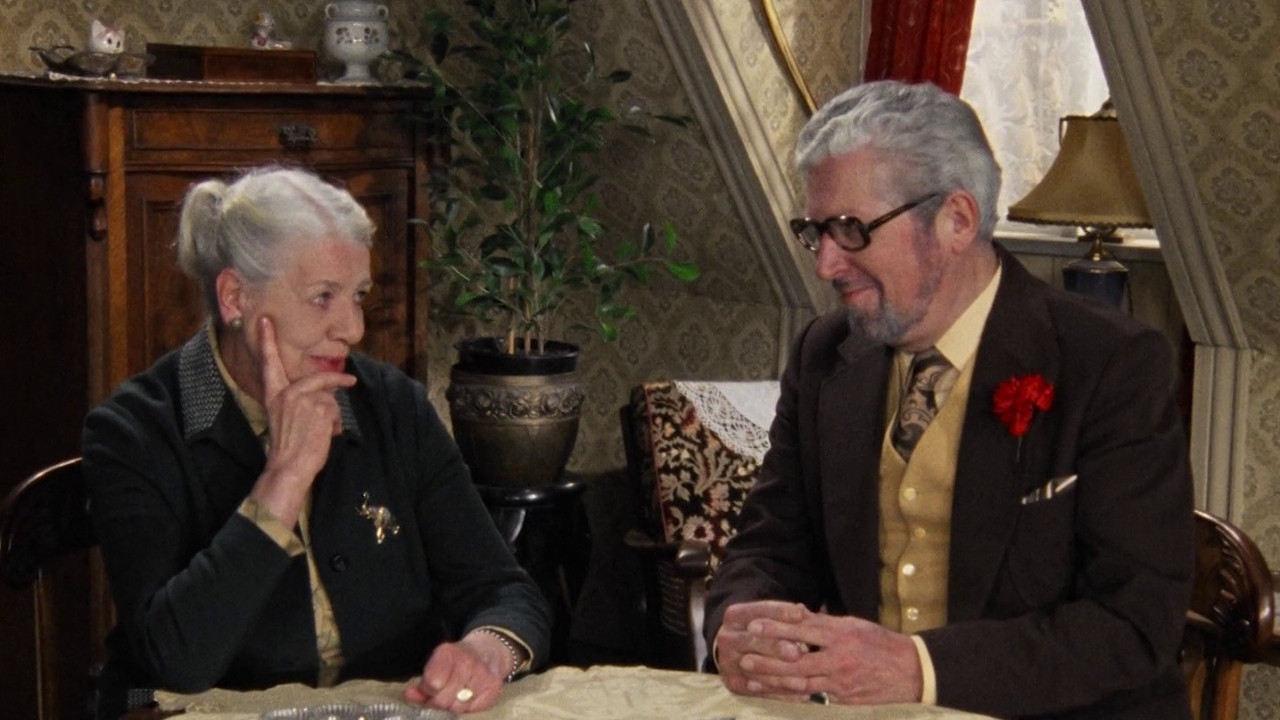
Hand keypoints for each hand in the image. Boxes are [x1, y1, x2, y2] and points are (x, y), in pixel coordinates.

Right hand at [248, 316, 355, 527]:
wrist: (289, 466)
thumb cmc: (289, 447)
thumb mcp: (286, 418)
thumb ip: (300, 401)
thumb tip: (327, 392)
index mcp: (274, 395)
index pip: (269, 364)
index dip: (268, 341)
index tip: (266, 320)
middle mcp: (286, 394)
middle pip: (318, 378)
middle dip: (337, 380)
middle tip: (350, 380)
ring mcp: (303, 399)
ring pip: (329, 397)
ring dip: (333, 414)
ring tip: (324, 432)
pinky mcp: (318, 407)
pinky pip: (335, 409)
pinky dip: (336, 423)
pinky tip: (327, 435)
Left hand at [404, 631, 513, 712]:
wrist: (487, 651)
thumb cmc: (456, 662)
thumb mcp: (436, 666)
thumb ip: (421, 684)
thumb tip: (409, 695)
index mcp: (448, 653)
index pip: (432, 683)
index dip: (427, 690)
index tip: (429, 687)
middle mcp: (467, 662)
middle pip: (443, 700)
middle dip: (438, 701)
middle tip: (442, 694)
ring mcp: (482, 674)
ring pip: (457, 707)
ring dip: (453, 705)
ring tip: (456, 694)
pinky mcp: (493, 686)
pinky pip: (472, 710)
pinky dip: (468, 707)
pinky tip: (469, 696)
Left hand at [715, 600, 922, 704]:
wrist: (912, 672)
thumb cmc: (880, 643)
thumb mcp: (853, 625)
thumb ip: (824, 622)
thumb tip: (797, 613)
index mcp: (841, 635)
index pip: (802, 629)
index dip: (776, 627)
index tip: (754, 624)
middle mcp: (838, 659)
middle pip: (796, 660)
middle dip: (768, 659)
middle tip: (744, 656)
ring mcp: (841, 682)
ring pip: (800, 683)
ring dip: (773, 681)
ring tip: (751, 678)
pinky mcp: (844, 700)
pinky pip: (813, 699)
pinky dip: (792, 696)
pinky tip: (773, 695)